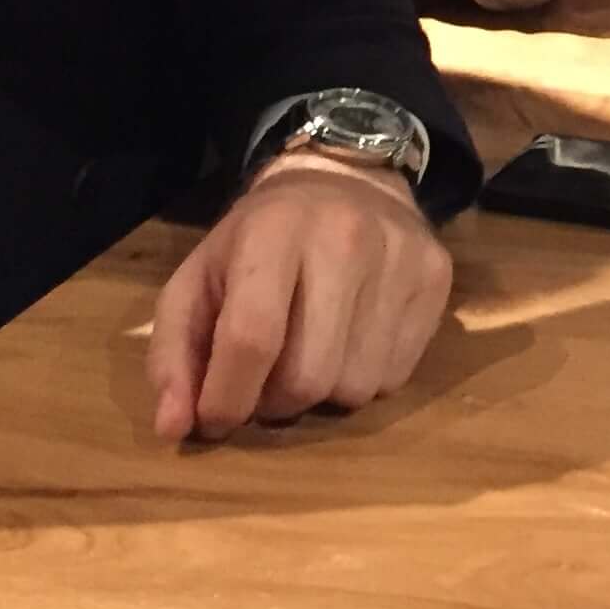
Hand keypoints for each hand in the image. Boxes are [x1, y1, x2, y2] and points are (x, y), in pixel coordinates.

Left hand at [148, 155, 453, 440]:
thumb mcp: (197, 281)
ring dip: (323, 393)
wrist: (345, 179)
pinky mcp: (436, 278)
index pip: (252, 337)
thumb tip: (173, 429)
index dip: (227, 397)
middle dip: (276, 401)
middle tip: (267, 382)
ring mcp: (400, 257)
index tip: (214, 420)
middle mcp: (345, 238)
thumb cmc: (257, 241)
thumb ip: (173, 354)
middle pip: (308, 376)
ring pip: (356, 387)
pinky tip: (352, 341)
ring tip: (311, 356)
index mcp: (273, 231)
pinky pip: (396, 378)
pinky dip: (365, 378)